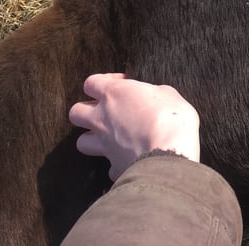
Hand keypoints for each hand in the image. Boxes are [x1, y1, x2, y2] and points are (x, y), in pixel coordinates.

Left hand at [69, 73, 200, 179]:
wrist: (170, 155)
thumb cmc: (172, 119)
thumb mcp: (169, 94)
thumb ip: (154, 94)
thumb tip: (153, 98)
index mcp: (114, 94)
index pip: (91, 82)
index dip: (104, 82)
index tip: (121, 84)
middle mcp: (102, 119)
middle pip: (76, 112)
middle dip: (87, 111)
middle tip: (105, 111)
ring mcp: (105, 145)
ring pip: (81, 142)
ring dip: (92, 139)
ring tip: (107, 138)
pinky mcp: (114, 167)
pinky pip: (108, 165)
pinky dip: (115, 162)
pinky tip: (127, 160)